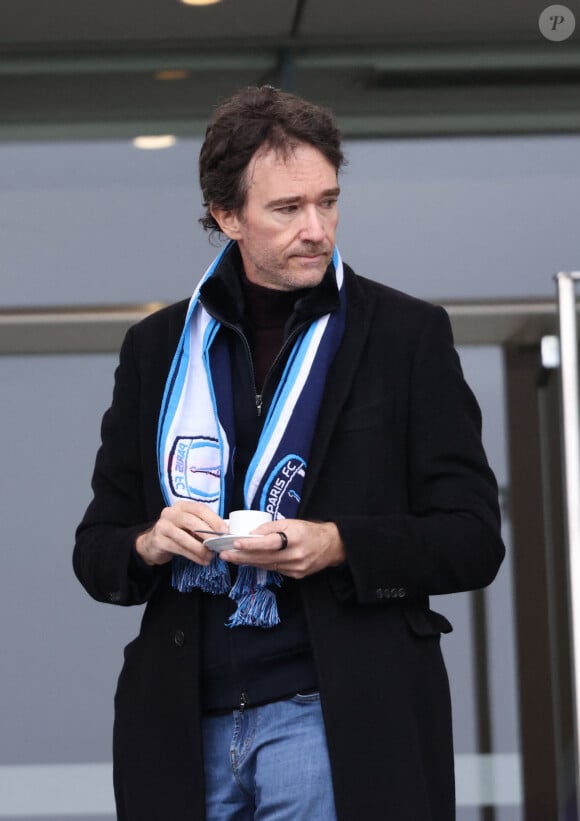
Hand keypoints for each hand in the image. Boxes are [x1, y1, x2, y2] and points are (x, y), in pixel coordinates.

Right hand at [135, 501, 226, 566]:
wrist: (152, 544)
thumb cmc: (177, 533)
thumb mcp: (189, 526)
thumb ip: (204, 526)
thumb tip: (224, 533)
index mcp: (182, 506)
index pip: (200, 509)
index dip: (214, 519)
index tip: (225, 531)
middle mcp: (171, 513)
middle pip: (192, 521)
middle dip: (208, 534)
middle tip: (218, 545)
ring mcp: (162, 526)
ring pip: (184, 537)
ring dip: (200, 548)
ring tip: (210, 556)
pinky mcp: (158, 540)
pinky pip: (178, 548)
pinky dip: (192, 556)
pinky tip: (201, 561)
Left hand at [220, 519, 345, 578]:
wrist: (331, 546)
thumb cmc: (308, 531)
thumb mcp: (290, 522)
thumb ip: (270, 527)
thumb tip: (250, 533)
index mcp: (295, 538)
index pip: (269, 543)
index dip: (251, 544)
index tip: (235, 543)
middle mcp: (296, 555)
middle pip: (264, 557)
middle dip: (242, 556)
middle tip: (225, 554)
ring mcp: (296, 568)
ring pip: (267, 566)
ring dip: (248, 562)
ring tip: (232, 558)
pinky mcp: (296, 575)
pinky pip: (275, 570)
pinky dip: (262, 565)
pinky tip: (250, 561)